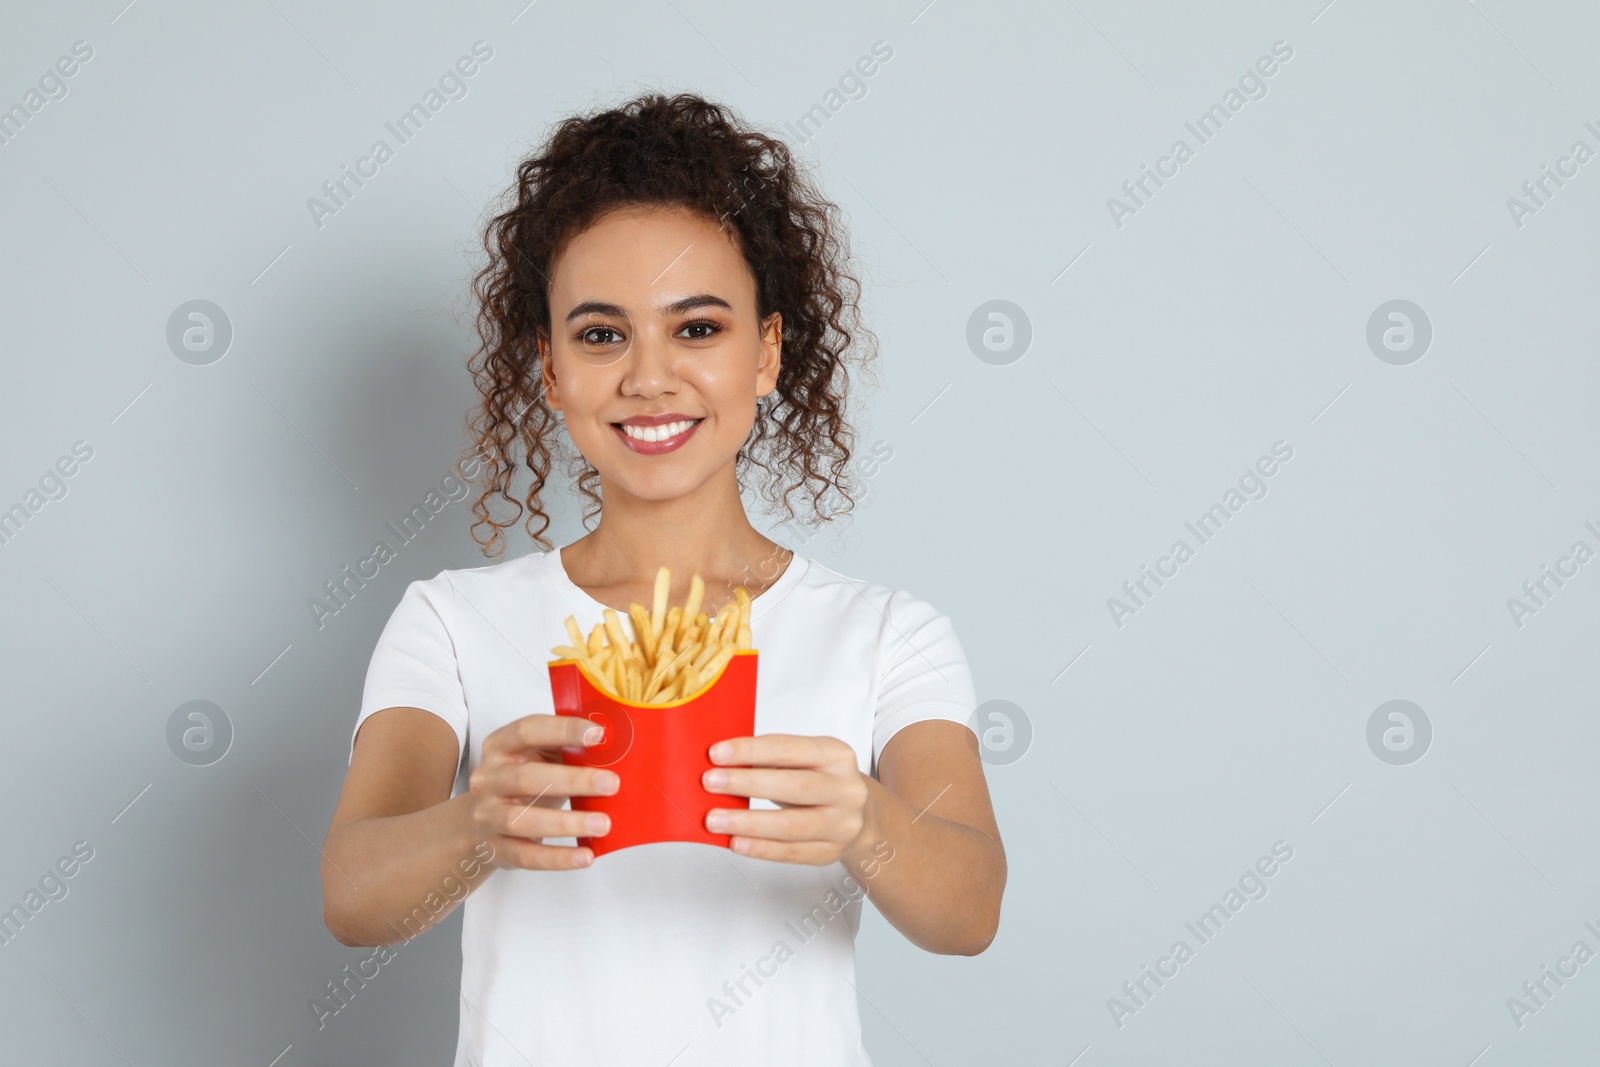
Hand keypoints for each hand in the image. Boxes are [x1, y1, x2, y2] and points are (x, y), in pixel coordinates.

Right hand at [466, 714, 617, 869]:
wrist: (482, 822)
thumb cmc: (524, 782)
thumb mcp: (538, 757)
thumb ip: (566, 749)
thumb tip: (617, 749)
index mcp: (500, 746)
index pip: (527, 730)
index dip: (562, 730)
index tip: (598, 734)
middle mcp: (488, 779)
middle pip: (526, 777)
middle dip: (572, 780)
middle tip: (611, 784)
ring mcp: (488, 815)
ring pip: (522, 820)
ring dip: (566, 823)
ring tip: (603, 824)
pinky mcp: (496, 848)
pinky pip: (527, 856)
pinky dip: (558, 858)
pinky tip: (585, 856)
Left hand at [701, 734, 870, 863]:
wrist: (859, 815)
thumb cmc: (819, 781)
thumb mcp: (805, 760)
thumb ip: (770, 759)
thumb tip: (720, 764)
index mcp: (837, 755)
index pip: (790, 748)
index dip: (751, 751)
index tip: (716, 754)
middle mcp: (846, 789)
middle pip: (795, 786)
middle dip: (748, 783)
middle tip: (710, 782)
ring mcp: (842, 824)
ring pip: (792, 825)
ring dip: (749, 822)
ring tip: (715, 819)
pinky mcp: (831, 852)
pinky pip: (791, 853)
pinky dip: (760, 848)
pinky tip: (736, 842)